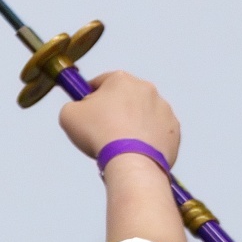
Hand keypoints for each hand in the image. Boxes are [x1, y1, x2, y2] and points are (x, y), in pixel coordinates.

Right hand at [58, 69, 180, 166]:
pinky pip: (157, 131)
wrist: (131, 160)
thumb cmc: (101, 135)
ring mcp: (163, 108)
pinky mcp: (172, 128)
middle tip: (102, 131)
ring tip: (119, 145)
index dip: (90, 95)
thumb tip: (78, 108)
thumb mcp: (68, 116)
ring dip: (132, 124)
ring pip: (143, 114)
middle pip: (124, 97)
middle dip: (114, 111)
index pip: (101, 81)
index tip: (86, 107)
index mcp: (120, 80)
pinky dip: (147, 139)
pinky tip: (135, 151)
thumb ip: (72, 106)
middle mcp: (145, 89)